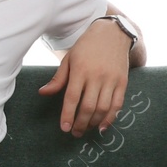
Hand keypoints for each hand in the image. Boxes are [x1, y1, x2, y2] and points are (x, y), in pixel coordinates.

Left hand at [38, 18, 130, 135]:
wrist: (113, 33)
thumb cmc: (86, 47)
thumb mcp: (69, 59)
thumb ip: (58, 79)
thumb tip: (43, 93)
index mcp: (80, 70)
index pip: (72, 98)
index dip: (67, 115)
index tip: (64, 128)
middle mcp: (97, 76)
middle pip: (88, 106)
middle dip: (80, 123)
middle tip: (74, 133)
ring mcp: (111, 79)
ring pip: (103, 108)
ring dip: (94, 123)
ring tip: (86, 129)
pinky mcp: (123, 82)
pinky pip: (117, 104)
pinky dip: (110, 117)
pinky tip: (102, 126)